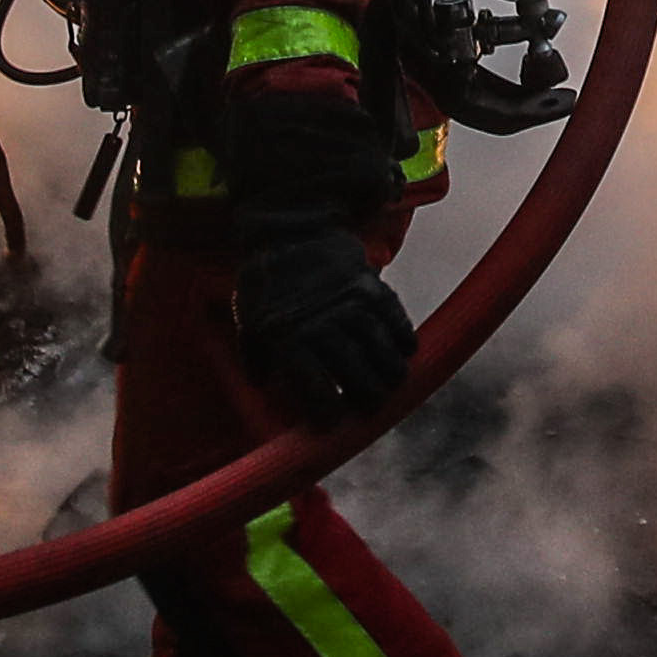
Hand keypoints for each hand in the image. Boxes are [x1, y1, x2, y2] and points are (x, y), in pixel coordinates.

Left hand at [236, 221, 415, 415]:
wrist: (290, 232)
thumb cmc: (266, 284)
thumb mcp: (249, 322)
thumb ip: (256, 358)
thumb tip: (262, 387)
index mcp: (290, 342)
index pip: (319, 391)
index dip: (330, 414)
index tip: (335, 424)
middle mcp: (324, 328)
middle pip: (357, 377)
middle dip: (368, 399)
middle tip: (372, 407)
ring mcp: (351, 307)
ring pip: (382, 353)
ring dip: (392, 375)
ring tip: (392, 384)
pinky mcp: (372, 288)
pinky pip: (397, 321)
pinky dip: (405, 339)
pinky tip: (407, 352)